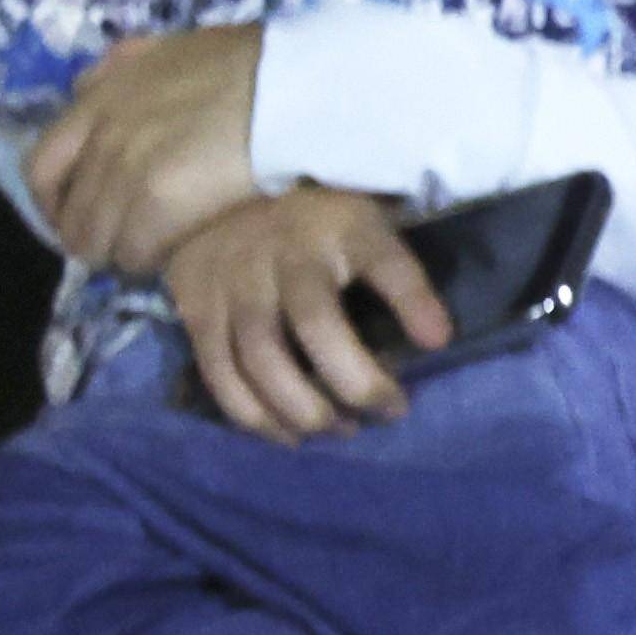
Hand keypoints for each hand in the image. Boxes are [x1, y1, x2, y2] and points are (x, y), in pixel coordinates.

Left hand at [26, 23, 269, 276]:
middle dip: (91, 237)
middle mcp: (100, 137)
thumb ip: (122, 70)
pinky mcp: (159, 203)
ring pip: (98, 240)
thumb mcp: (167, 50)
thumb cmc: (249, 66)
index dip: (53, 202)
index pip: (41, 165)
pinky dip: (151, 261)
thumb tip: (91, 87)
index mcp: (97, 98)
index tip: (76, 217)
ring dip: (121, 254)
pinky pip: (136, 252)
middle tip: (120, 248)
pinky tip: (173, 258)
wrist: (294, 88)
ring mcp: (126, 172)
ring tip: (151, 256)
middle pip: (70, 214)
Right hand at [157, 188, 440, 439]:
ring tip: (342, 430)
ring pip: (259, 356)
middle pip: (314, 321)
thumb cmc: (317, 228)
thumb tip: (436, 341)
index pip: (382, 259)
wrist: (218, 198)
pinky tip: (289, 435)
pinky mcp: (196, 310)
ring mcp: (231, 281)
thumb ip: (398, 278)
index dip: (411, 300)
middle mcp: (280, 252)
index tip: (439, 341)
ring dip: (302, 408)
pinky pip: (219, 373)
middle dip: (354, 380)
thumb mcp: (367, 230)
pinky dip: (254, 415)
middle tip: (391, 411)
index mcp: (337, 227)